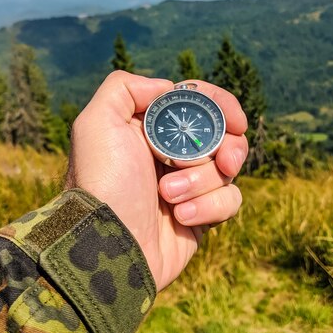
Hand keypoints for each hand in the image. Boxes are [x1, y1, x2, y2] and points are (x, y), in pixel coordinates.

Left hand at [65, 71, 247, 291]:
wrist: (108, 244)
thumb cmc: (103, 182)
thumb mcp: (96, 123)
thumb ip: (124, 87)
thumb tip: (168, 88)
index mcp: (151, 129)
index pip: (199, 104)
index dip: (221, 106)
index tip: (235, 120)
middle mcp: (171, 154)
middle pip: (223, 135)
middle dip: (225, 146)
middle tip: (223, 160)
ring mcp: (188, 185)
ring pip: (226, 169)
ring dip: (201, 181)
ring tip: (168, 195)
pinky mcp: (201, 215)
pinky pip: (229, 201)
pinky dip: (208, 207)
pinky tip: (180, 217)